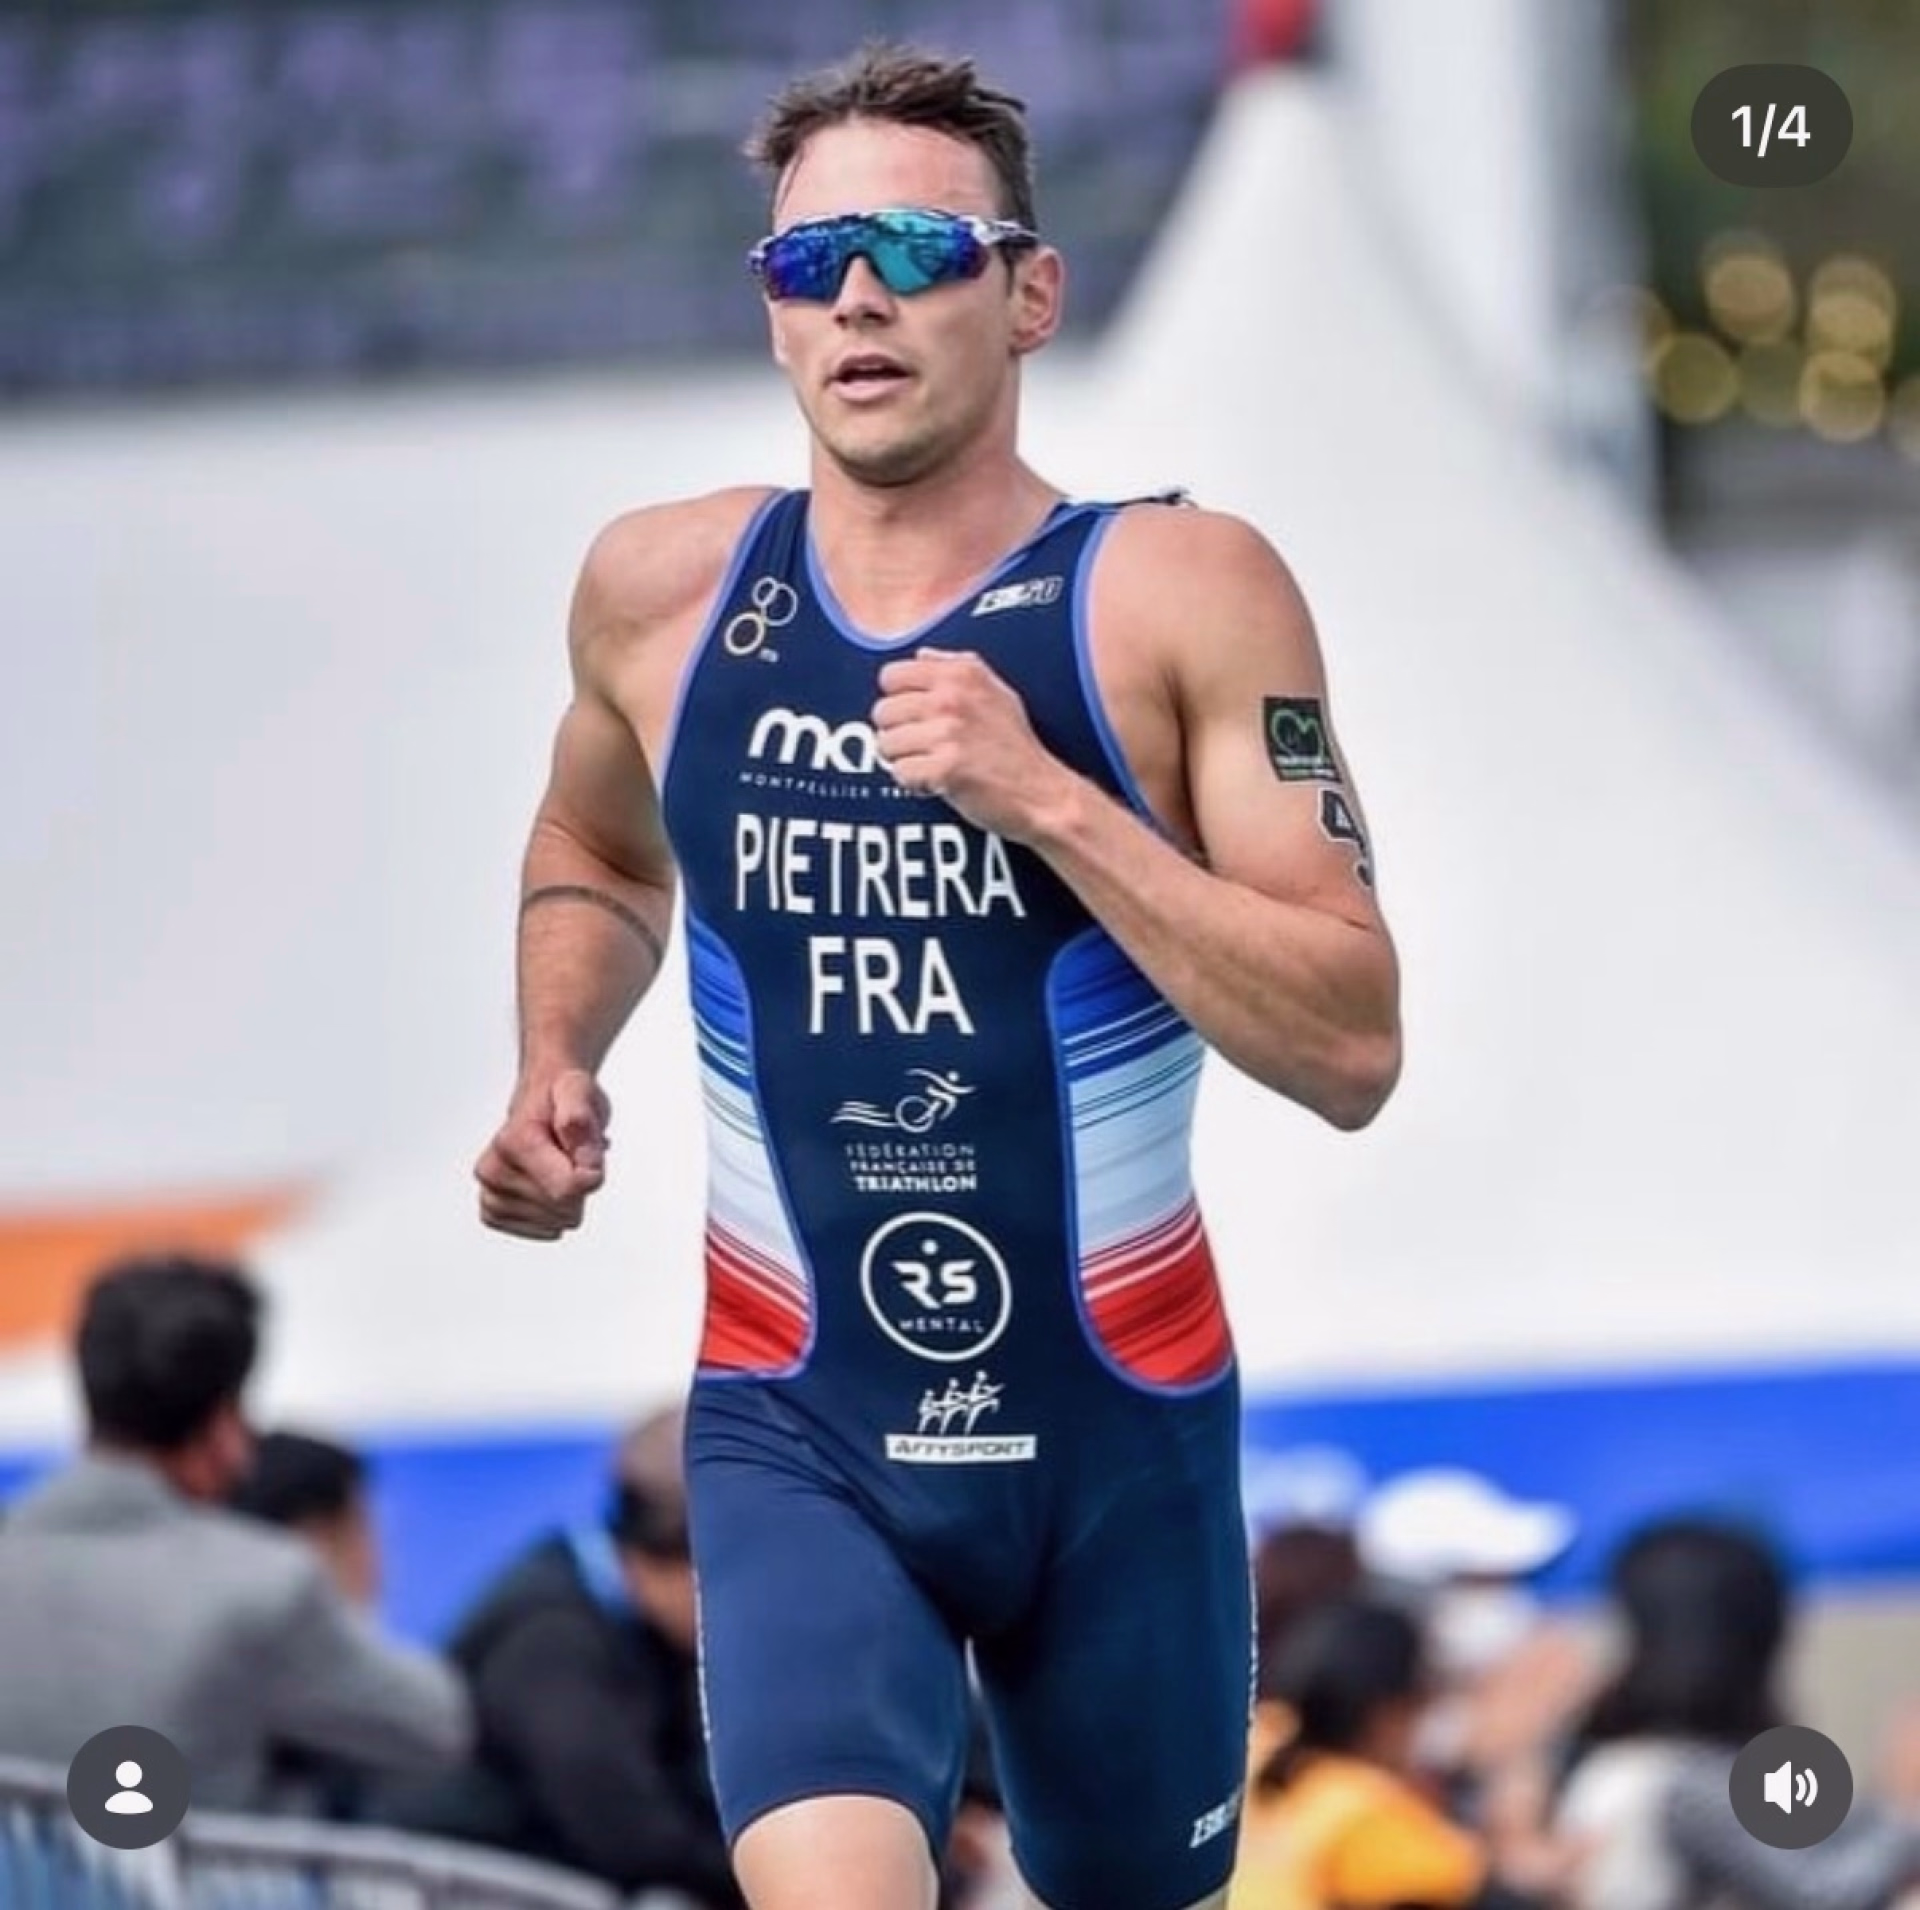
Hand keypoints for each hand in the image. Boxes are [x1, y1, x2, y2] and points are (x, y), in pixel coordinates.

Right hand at [474, 1068, 610, 1239]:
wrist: (540, 1101)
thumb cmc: (560, 1097)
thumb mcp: (579, 1090)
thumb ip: (579, 1113)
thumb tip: (575, 1135)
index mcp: (513, 1142)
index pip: (570, 1188)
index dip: (592, 1171)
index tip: (585, 1149)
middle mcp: (493, 1170)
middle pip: (566, 1209)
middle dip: (580, 1183)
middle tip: (569, 1153)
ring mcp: (490, 1194)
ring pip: (558, 1223)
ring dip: (569, 1196)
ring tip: (559, 1164)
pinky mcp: (494, 1213)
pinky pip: (546, 1231)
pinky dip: (556, 1211)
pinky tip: (549, 1184)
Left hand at [872, 647, 1075, 841]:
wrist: (1042, 792)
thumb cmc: (1016, 747)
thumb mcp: (996, 692)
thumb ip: (955, 667)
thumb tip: (920, 655)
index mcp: (960, 674)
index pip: (891, 676)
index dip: (898, 700)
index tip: (916, 717)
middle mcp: (951, 698)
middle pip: (883, 711)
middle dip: (899, 733)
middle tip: (925, 746)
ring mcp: (947, 733)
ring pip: (886, 744)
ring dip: (905, 760)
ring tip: (933, 763)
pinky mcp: (944, 769)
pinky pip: (901, 773)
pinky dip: (915, 783)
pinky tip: (939, 782)